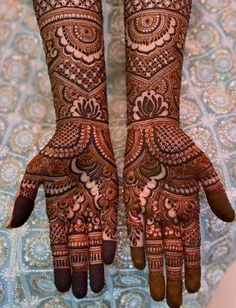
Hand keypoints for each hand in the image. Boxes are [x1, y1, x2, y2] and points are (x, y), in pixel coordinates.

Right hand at [6, 120, 117, 297]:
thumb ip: (25, 199)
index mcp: (58, 208)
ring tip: (98, 285)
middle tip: (84, 293)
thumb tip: (11, 225)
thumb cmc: (57, 150)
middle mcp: (77, 211)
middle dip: (80, 270)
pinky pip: (111, 223)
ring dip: (96, 262)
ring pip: (96, 240)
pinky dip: (110, 240)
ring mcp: (94, 205)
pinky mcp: (110, 196)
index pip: (59, 243)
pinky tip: (110, 258)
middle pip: (78, 247)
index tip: (63, 285)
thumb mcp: (35, 174)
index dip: (60, 264)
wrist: (81, 131)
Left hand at [123, 122, 233, 307]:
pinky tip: (139, 263)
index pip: (190, 245)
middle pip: (171, 252)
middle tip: (171, 303)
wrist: (152, 130)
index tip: (192, 288)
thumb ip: (215, 193)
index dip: (190, 266)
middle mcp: (168, 213)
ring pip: (154, 245)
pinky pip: (135, 228)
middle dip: (172, 277)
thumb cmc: (179, 146)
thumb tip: (231, 220)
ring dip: (155, 269)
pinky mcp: (133, 200)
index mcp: (187, 207)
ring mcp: (150, 208)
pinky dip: (137, 245)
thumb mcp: (202, 168)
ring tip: (156, 292)